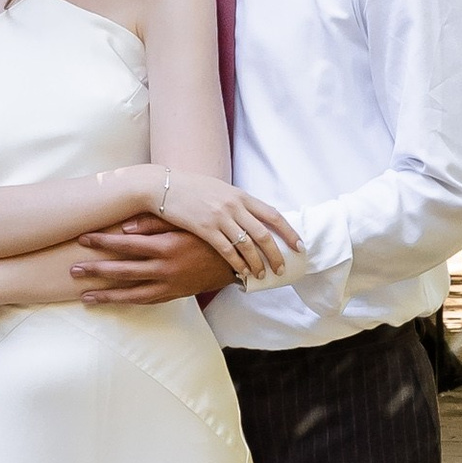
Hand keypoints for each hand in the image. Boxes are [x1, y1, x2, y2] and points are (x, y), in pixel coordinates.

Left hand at [70, 214, 237, 306]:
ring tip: (83, 295)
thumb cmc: (208, 235)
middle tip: (72, 268)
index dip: (103, 241)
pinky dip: (124, 302)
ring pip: (130, 293)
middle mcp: (164, 269)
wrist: (235, 261)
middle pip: (122, 271)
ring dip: (105, 294)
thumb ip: (154, 223)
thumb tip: (124, 226)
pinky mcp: (172, 295)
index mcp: (166, 246)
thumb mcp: (185, 223)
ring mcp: (168, 285)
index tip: (83, 237)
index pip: (127, 244)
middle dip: (96, 270)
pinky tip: (108, 301)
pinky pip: (143, 301)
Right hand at [153, 175, 301, 285]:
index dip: (289, 233)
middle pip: (264, 234)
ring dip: (257, 263)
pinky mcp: (205, 229)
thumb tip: (252, 217)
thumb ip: (237, 202)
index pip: (273, 215)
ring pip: (247, 246)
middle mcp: (234, 205)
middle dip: (276, 254)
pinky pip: (227, 251)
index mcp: (241, 195)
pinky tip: (242, 272)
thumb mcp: (220, 189)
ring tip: (262, 275)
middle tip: (282, 268)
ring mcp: (220, 217)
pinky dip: (237, 264)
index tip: (299, 246)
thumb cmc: (191, 189)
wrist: (162, 187)